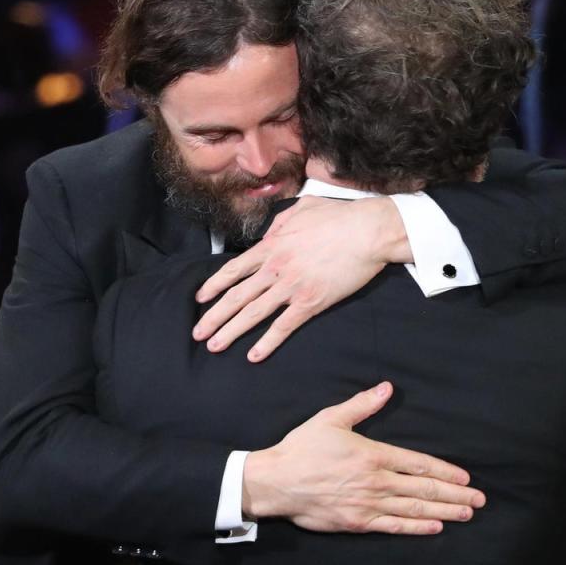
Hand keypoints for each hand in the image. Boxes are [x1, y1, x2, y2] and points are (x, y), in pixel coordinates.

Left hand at [193, 196, 411, 361]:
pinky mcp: (311, 302)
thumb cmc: (339, 217)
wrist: (368, 231)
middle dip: (213, 317)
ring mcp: (291, 287)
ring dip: (231, 332)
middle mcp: (275, 268)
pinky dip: (267, 343)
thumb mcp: (302, 209)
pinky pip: (283, 326)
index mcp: (272, 245)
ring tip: (214, 345)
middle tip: (197, 333)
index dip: (213, 286)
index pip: (233, 270)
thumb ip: (280, 223)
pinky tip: (253, 355)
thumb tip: (269, 233)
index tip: (200, 298)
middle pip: (236, 296)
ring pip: (253, 313)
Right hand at [242, 382, 485, 534]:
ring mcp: (368, 504)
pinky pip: (393, 526)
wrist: (276, 482)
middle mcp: (375, 481)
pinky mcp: (357, 522)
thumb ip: (362, 405)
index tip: (465, 477)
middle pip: (423, 489)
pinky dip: (416, 528)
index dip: (445, 471)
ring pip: (413, 509)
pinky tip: (435, 527)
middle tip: (479, 500)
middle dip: (455, 495)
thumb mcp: (331, 418)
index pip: (418, 464)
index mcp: (372, 454)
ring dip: (443, 512)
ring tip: (466, 514)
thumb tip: (387, 389)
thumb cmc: (302, 447)